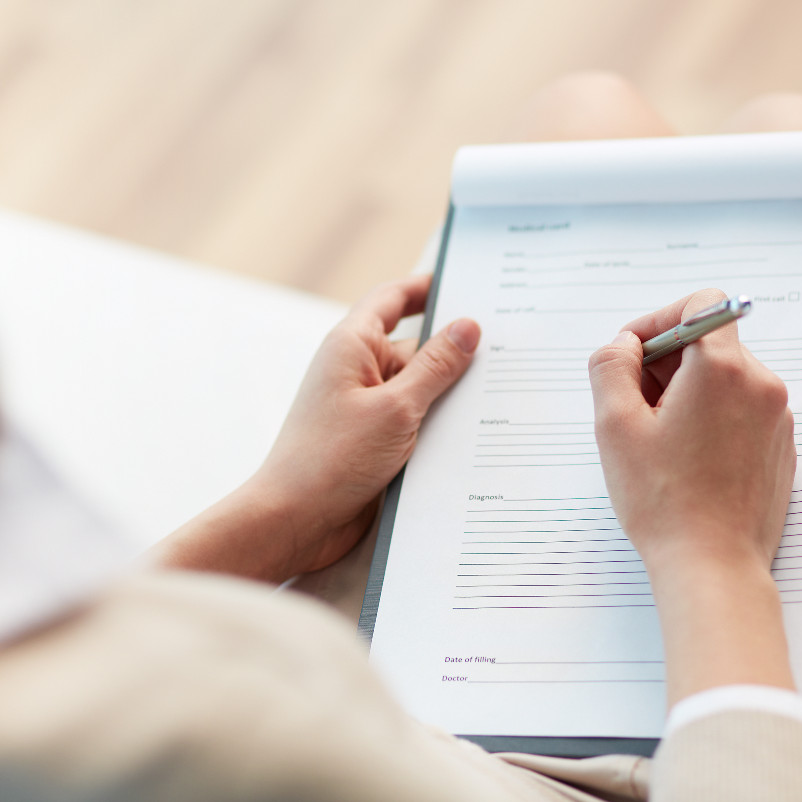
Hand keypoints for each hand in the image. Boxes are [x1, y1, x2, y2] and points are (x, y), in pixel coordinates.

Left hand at [151, 274, 479, 581]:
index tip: (467, 281)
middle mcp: (357, 371)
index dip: (428, 286)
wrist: (294, 521)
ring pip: (419, 388)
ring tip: (501, 395)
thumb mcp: (397, 408)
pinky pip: (414, 421)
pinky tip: (474, 435)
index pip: (393, 299)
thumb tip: (467, 327)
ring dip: (450, 395)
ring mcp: (365, 407)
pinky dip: (439, 425)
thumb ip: (436, 367)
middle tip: (507, 348)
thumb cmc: (331, 459)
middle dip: (454, 351)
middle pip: (415, 346)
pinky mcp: (373, 441)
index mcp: (352, 345)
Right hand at [589, 289, 794, 574]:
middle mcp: (760, 384)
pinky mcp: (781, 446)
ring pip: (724, 378)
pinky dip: (711, 418)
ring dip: (687, 392)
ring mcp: (777, 417)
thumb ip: (610, 366)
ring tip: (659, 440)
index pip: (701, 304)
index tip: (633, 355)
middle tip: (633, 406)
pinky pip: (741, 410)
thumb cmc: (663, 501)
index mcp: (722, 369)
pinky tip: (686, 459)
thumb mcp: (614, 425)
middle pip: (710, 342)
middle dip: (666, 363)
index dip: (659, 320)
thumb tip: (623, 346)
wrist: (712, 565)